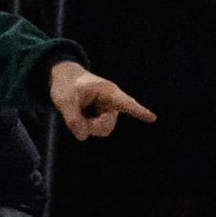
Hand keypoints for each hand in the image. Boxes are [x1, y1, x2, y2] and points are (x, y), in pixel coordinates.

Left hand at [43, 62, 157, 140]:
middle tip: (76, 122)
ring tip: (75, 114)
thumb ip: (72, 118)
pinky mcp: (100, 118)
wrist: (65, 79)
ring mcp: (107, 112)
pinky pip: (94, 130)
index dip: (138, 111)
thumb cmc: (67, 84)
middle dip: (92, 127)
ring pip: (102, 130)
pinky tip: (79, 115)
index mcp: (108, 92)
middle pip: (107, 125)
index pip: (125, 103)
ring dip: (87, 127)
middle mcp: (111, 103)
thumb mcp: (64, 99)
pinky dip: (84, 127)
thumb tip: (82, 137)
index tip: (152, 118)